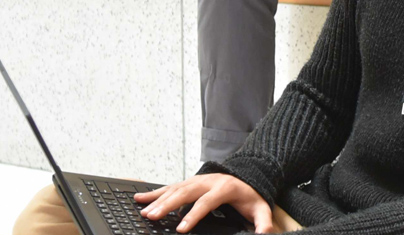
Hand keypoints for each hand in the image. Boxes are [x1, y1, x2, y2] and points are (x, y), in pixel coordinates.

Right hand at [135, 173, 274, 232]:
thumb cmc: (250, 194)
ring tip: (144, 212)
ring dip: (157, 200)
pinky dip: (154, 192)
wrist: (248, 175)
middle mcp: (207, 182)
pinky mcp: (189, 182)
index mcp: (223, 188)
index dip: (193, 215)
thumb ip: (263, 222)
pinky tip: (140, 198)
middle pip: (184, 193)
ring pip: (174, 189)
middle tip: (153, 218)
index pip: (206, 202)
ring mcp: (196, 180)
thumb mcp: (260, 208)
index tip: (181, 229)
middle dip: (167, 206)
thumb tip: (264, 234)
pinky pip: (170, 187)